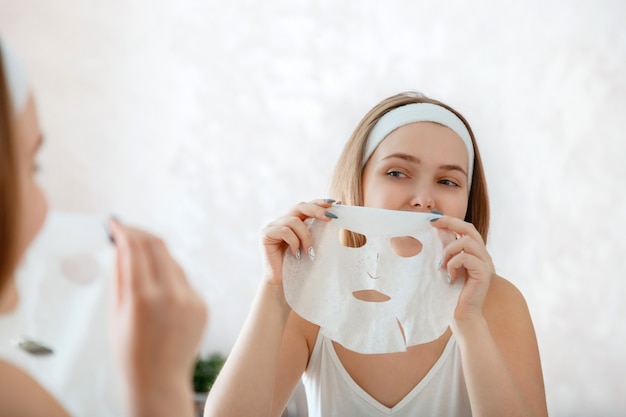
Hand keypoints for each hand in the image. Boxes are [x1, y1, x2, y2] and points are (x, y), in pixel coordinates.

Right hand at [108, 219, 207, 413]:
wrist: (159, 382)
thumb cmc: (130, 353)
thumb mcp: (116, 314)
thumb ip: (120, 276)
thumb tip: (120, 246)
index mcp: (143, 298)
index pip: (134, 249)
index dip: (124, 231)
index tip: (115, 224)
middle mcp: (171, 294)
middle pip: (158, 246)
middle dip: (141, 234)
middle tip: (127, 231)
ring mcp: (191, 299)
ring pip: (173, 262)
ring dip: (156, 255)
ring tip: (139, 260)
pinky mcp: (203, 305)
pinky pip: (184, 281)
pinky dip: (170, 276)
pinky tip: (158, 289)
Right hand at [260, 199, 336, 284]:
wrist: (283, 281)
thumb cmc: (299, 264)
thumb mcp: (310, 244)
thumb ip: (317, 230)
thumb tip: (333, 216)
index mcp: (293, 220)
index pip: (306, 206)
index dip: (319, 203)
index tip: (334, 203)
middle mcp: (282, 220)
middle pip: (299, 206)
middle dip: (316, 210)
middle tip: (330, 218)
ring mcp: (272, 226)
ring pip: (293, 221)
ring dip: (305, 236)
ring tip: (309, 252)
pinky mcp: (265, 234)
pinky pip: (284, 231)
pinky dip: (294, 242)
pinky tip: (295, 254)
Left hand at [430, 216, 494, 321]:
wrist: (462, 315)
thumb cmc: (451, 293)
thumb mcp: (447, 267)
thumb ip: (446, 252)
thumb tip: (434, 233)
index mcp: (474, 252)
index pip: (465, 228)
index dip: (451, 221)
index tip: (432, 219)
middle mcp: (482, 255)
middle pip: (470, 229)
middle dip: (451, 223)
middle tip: (433, 224)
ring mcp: (485, 264)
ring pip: (467, 242)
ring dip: (449, 250)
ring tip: (442, 265)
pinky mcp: (484, 273)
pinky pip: (466, 258)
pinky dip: (453, 264)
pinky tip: (450, 277)